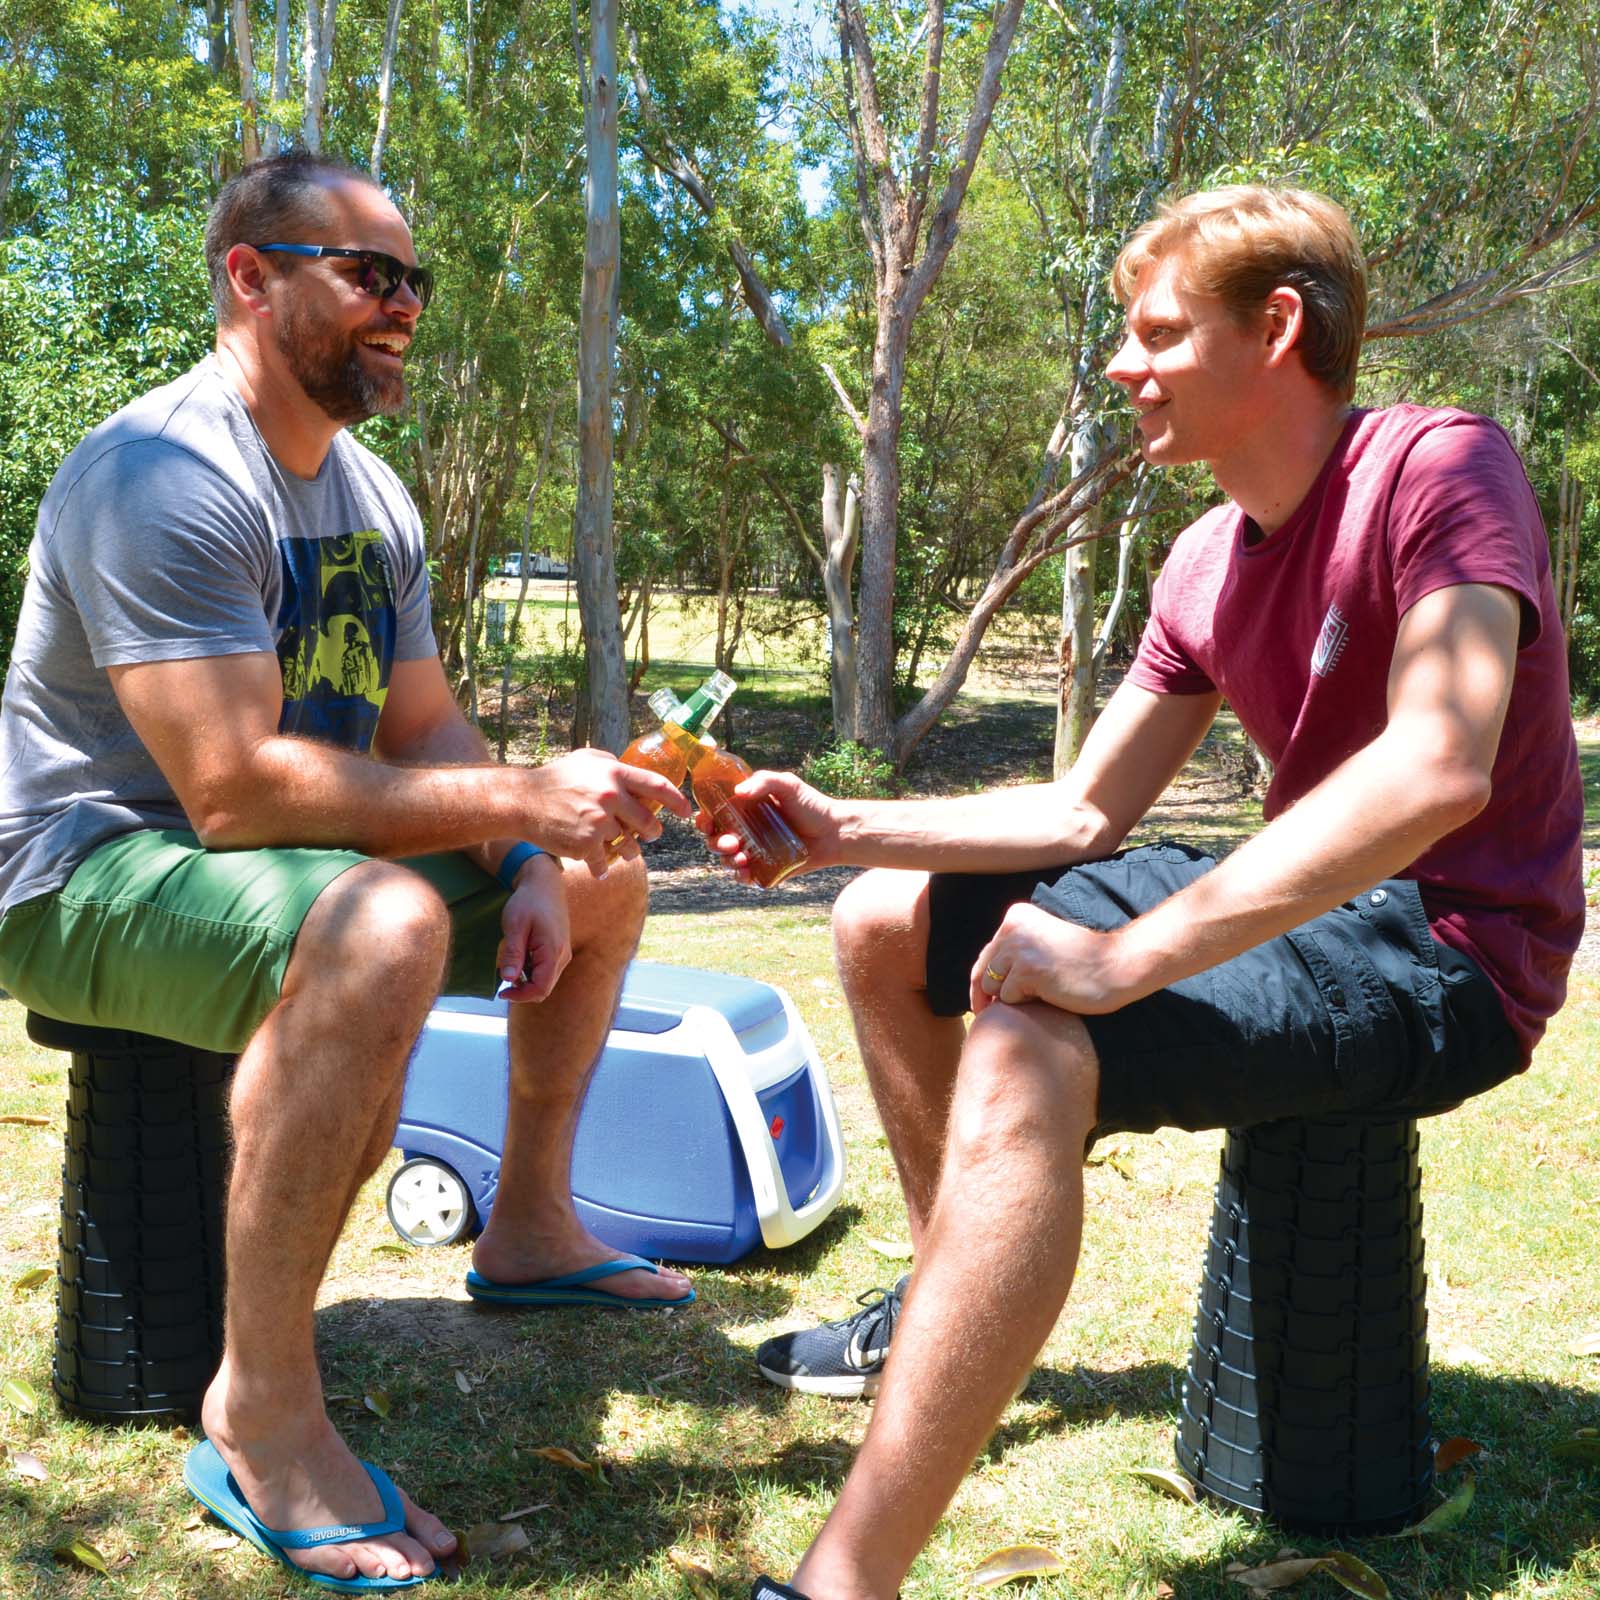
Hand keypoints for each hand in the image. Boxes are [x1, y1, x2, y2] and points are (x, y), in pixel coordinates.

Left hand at [496, 853, 570, 1001]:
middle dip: (522, 990)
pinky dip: (531, 971)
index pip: (540, 988)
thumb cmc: (528, 901)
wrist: (544, 883)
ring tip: (510, 964)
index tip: (501, 993)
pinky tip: (520, 956)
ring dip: (526, 980)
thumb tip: (508, 980)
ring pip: (546, 980)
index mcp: (553, 951)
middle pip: (544, 987)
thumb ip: (513, 954)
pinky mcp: (559, 949)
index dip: (520, 996)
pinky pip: (546, 969)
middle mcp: (562, 955)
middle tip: (502, 981)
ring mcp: (562, 952)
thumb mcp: (515, 926)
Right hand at [523, 749, 689, 876]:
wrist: (523, 801)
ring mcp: (600, 822)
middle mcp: (611, 796)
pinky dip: (602, 866)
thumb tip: (635, 773)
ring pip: (630, 846)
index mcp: (615, 773)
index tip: (685, 811)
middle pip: (649, 823)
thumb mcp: (586, 759)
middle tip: (649, 834)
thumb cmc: (556, 778)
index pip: (657, 786)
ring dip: (629, 850)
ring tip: (618, 847)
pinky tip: (598, 866)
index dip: (676, 800)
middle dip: (652, 832)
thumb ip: (613, 764)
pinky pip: (605, 862)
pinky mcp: (587, 845)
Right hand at [694, 769, 840, 882]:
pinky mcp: (765, 869)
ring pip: (727, 859)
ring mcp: (754, 851)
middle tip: (730, 843)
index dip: (705, 819)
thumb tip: (738, 792)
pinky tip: (745, 872)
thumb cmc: (811, 805)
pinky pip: (745, 876)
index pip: (715, 815)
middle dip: (716, 843)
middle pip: (716, 839)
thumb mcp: (788, 785)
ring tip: (741, 857)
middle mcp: (746, 831)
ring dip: (727, 860)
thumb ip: (764, 782)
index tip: (706, 821)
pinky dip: (740, 876)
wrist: (834, 832)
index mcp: (745, 810)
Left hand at [970, 904, 1150, 1016]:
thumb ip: (1014, 950)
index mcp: (1016, 916)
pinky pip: (1008, 998)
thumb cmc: (1081, 961)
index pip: (987, 953)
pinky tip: (1046, 997)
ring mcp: (1019, 948)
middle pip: (982, 969)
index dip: (983, 979)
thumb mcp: (1042, 943)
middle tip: (985, 1013)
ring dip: (1009, 998)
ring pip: (992, 985)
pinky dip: (1024, 1004)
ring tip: (1037, 996)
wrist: (1116, 965)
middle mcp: (1012, 927)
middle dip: (984, 994)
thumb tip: (978, 980)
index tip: (983, 1000)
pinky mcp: (1028, 970)